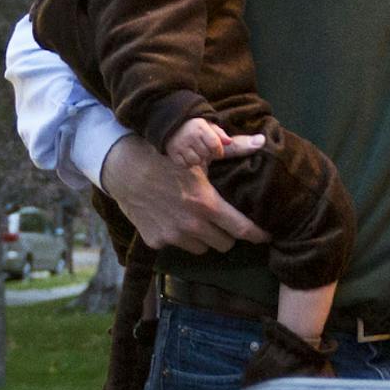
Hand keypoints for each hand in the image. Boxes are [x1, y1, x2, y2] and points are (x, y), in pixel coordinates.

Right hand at [102, 134, 269, 252]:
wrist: (124, 168)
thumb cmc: (166, 157)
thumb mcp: (200, 154)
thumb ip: (234, 149)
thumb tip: (262, 141)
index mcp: (206, 204)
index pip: (242, 229)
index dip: (258, 235)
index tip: (266, 237)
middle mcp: (191, 225)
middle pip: (224, 244)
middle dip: (228, 234)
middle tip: (224, 220)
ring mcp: (172, 236)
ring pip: (202, 248)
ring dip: (205, 237)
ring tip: (197, 218)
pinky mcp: (156, 241)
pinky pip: (179, 246)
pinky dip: (181, 237)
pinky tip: (174, 219)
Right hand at [166, 117, 233, 168]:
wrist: (172, 124)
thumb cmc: (194, 126)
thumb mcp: (208, 125)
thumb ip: (220, 134)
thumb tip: (229, 142)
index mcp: (200, 127)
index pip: (215, 144)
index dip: (219, 151)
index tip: (218, 152)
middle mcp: (190, 136)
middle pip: (206, 154)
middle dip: (207, 154)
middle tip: (203, 149)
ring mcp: (180, 144)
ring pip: (196, 161)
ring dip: (198, 159)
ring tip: (195, 152)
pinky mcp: (172, 152)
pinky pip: (185, 165)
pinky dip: (187, 163)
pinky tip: (187, 155)